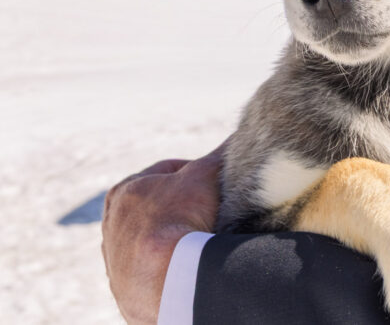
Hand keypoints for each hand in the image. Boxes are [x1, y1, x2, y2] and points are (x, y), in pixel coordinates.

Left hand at [101, 141, 225, 323]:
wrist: (167, 276)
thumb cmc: (180, 218)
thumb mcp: (204, 175)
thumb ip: (220, 155)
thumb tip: (240, 137)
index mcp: (123, 192)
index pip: (165, 173)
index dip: (195, 175)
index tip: (215, 183)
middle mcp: (111, 227)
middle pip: (158, 209)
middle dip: (184, 210)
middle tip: (212, 213)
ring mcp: (116, 261)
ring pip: (154, 243)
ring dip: (175, 241)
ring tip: (204, 242)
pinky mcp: (125, 290)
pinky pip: (153, 273)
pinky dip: (171, 268)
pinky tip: (191, 266)